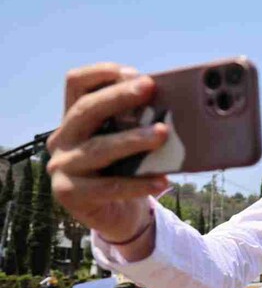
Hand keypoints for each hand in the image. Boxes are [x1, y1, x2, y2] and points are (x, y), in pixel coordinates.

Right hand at [46, 63, 168, 242]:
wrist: (118, 216)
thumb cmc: (127, 171)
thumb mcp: (130, 142)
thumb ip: (137, 123)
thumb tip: (172, 105)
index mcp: (75, 119)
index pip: (76, 84)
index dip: (100, 73)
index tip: (132, 72)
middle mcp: (63, 139)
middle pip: (85, 110)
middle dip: (119, 96)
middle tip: (149, 87)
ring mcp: (62, 167)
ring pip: (99, 148)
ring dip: (132, 139)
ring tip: (161, 133)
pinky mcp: (70, 194)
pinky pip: (110, 186)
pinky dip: (138, 184)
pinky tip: (162, 181)